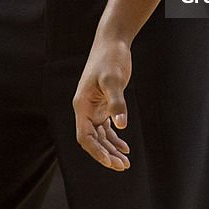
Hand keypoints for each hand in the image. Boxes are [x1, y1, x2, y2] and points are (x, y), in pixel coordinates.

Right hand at [73, 33, 131, 169]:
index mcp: (82, 105)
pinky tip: (125, 147)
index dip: (96, 151)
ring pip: (100, 136)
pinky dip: (115, 138)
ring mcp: (95, 107)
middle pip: (93, 140)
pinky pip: (107, 127)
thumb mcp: (113, 80)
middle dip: (106, 154)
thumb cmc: (109, 58)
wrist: (112, 42)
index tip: (110, 161)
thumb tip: (121, 125)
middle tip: (123, 166)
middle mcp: (86, 109)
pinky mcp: (104, 104)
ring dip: (111, 149)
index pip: (85, 136)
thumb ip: (117, 102)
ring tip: (125, 162)